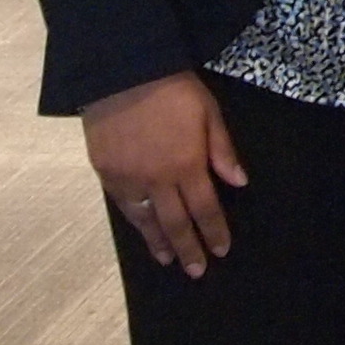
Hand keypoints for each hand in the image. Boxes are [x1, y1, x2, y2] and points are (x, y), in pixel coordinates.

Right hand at [83, 70, 246, 272]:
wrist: (123, 73)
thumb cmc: (173, 89)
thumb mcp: (209, 112)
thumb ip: (222, 150)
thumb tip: (239, 183)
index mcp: (187, 165)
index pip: (204, 209)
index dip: (214, 231)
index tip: (221, 249)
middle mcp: (157, 180)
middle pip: (175, 223)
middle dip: (189, 249)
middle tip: (197, 271)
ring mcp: (128, 179)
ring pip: (146, 221)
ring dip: (159, 243)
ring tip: (168, 260)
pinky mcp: (105, 173)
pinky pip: (123, 206)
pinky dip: (135, 223)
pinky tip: (142, 230)